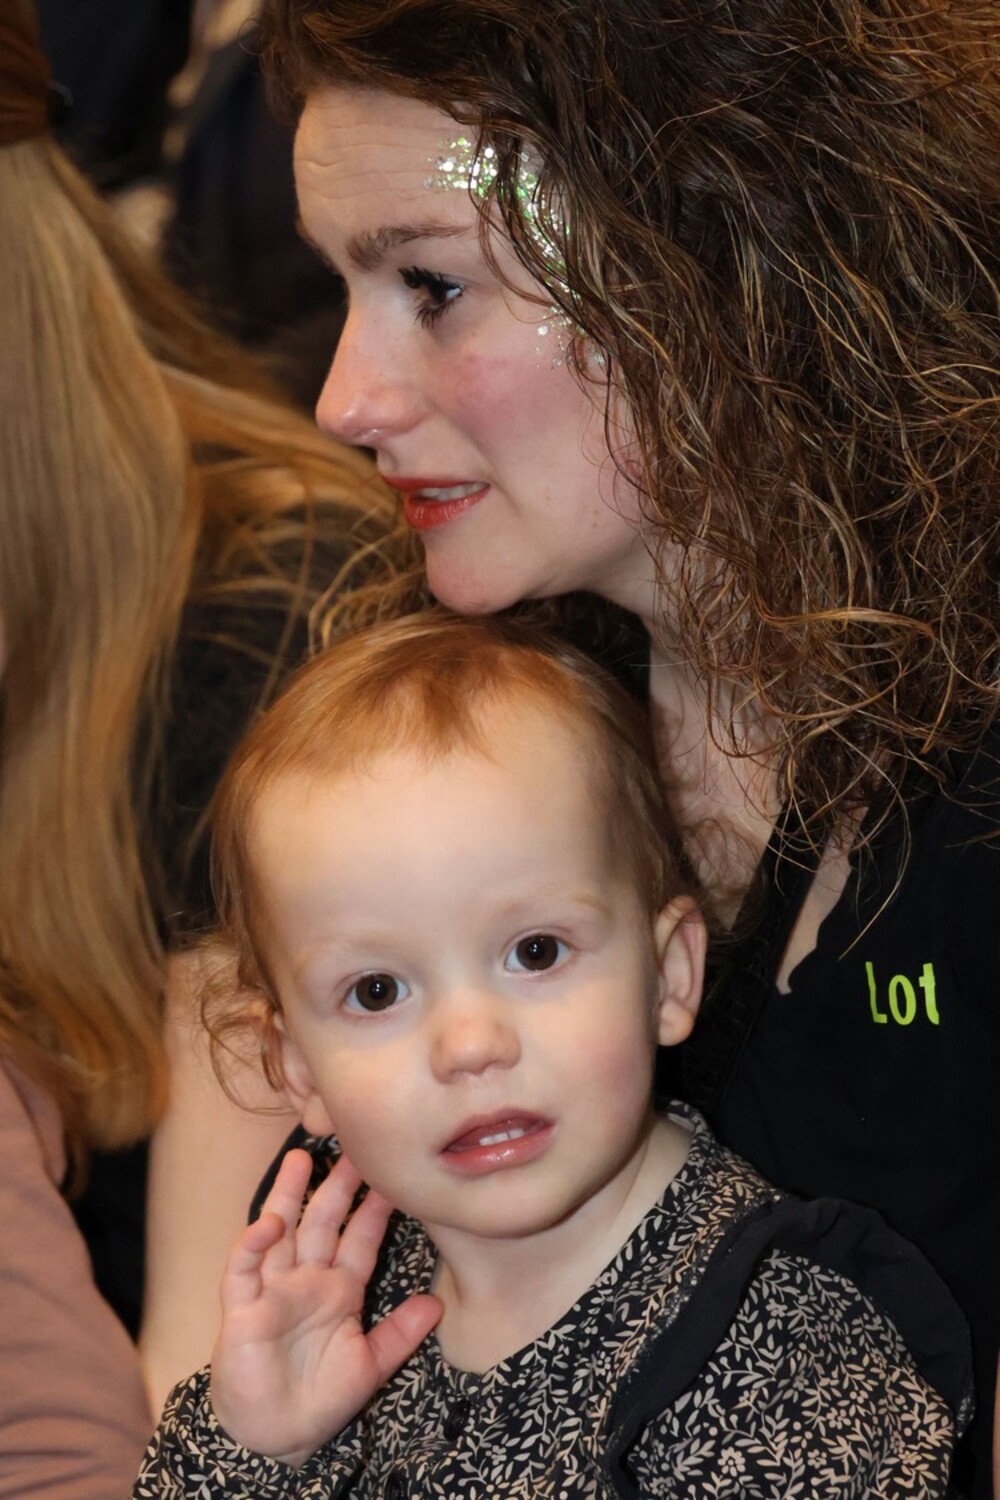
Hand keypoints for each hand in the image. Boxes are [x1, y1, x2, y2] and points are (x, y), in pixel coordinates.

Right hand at [210, 1149, 440, 1467]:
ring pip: (281, 1232)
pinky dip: (253, 1244)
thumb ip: (401, 1334)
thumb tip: (437, 1303)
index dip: (375, 1211)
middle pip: (322, 1223)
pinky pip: (244, 1268)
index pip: (361, 1240)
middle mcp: (306, 1281)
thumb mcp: (371, 1365)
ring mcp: (273, 1290)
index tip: (394, 1177)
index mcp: (339, 1291)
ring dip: (288, 1196)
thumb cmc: (321, 1400)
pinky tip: (268, 1223)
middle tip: (352, 1148)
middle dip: (336, 1187)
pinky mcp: (242, 1308)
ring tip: (300, 1159)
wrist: (275, 1439)